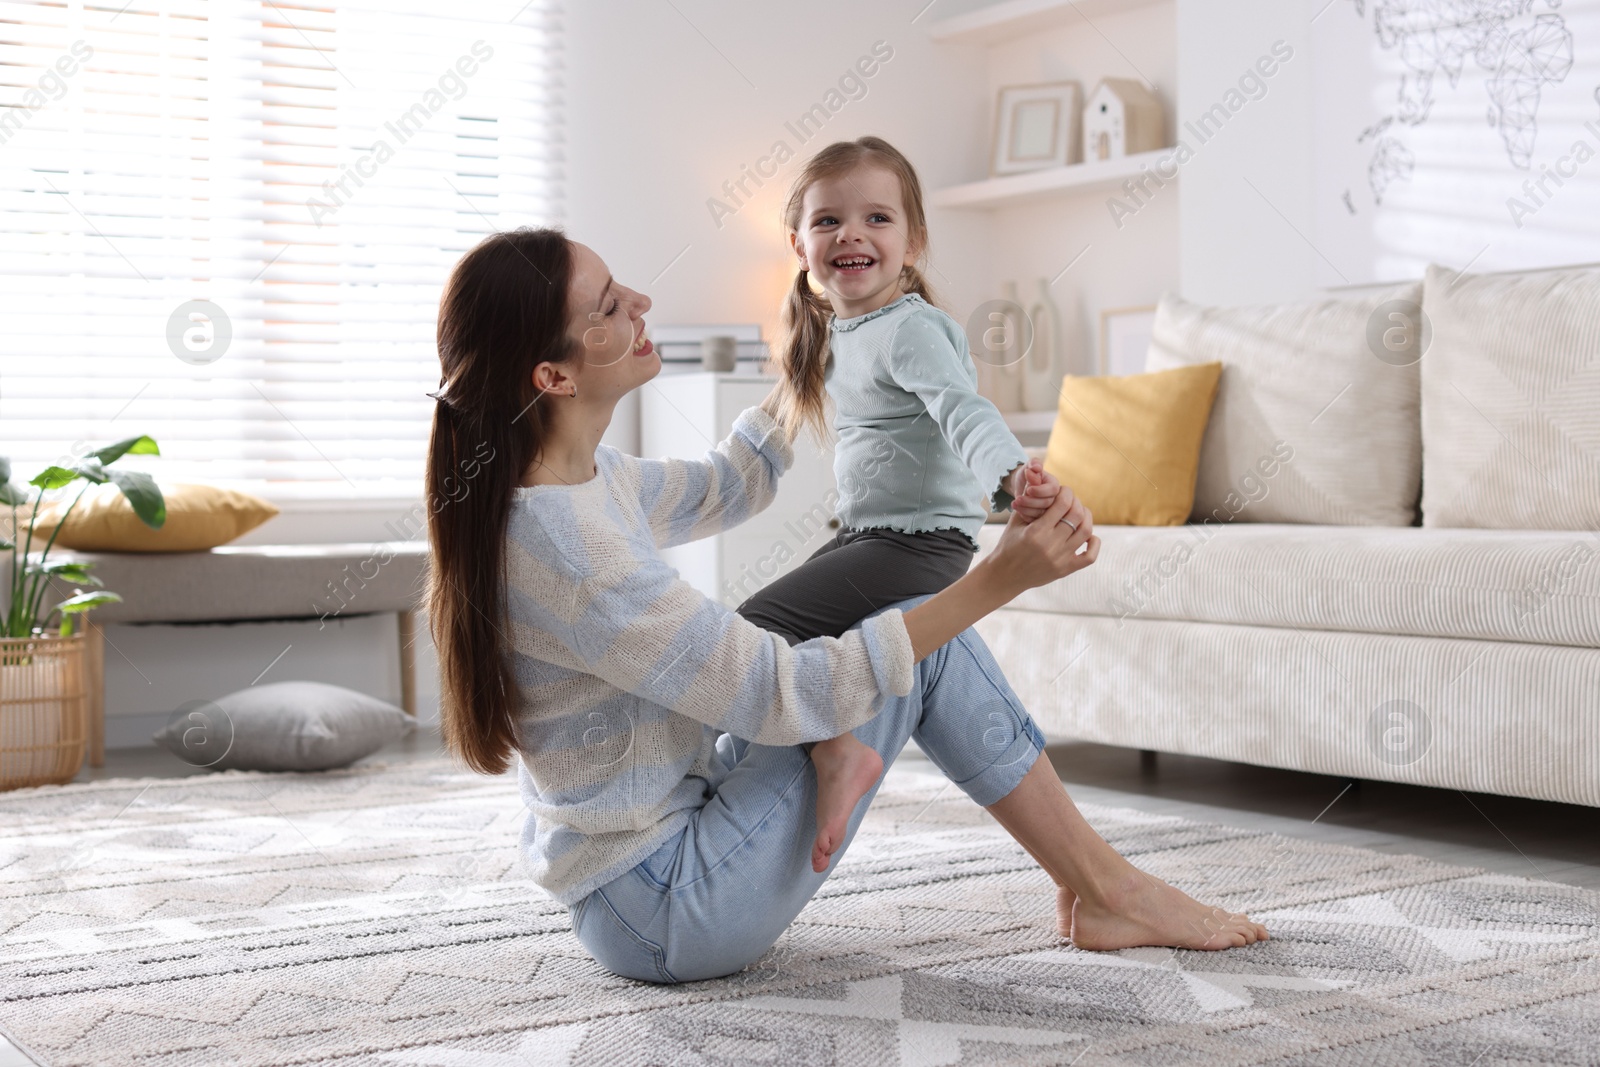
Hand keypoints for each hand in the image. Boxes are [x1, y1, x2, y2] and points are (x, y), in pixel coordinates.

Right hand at [984, 481, 1096, 598]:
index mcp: (1036, 531)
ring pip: (1086, 531)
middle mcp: (1050, 545)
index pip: (1062, 503)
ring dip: (1086, 518)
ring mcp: (1060, 559)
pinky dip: (1094, 543)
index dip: (1066, 492)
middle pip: (1077, 515)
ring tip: (1079, 514)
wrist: (1005, 576)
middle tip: (1071, 501)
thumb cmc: (1008, 545)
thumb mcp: (1015, 522)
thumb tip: (1045, 484)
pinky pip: (1090, 556)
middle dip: (1077, 502)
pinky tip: (1088, 536)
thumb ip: (1031, 504)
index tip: (1063, 491)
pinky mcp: (1065, 570)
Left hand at [1009, 458, 1059, 523]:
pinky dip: (1025, 516)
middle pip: (1047, 503)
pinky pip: (1035, 521)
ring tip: (1014, 504)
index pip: (1053, 490)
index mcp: (1054, 484)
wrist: (1022, 485)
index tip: (1028, 489)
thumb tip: (1036, 467)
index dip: (1040, 491)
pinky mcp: (1042, 518)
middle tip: (1017, 499)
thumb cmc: (1027, 473)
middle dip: (1031, 502)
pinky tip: (1017, 510)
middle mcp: (1055, 498)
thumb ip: (1033, 463)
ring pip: (1041, 514)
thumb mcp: (1028, 466)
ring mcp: (1049, 509)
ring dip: (1026, 509)